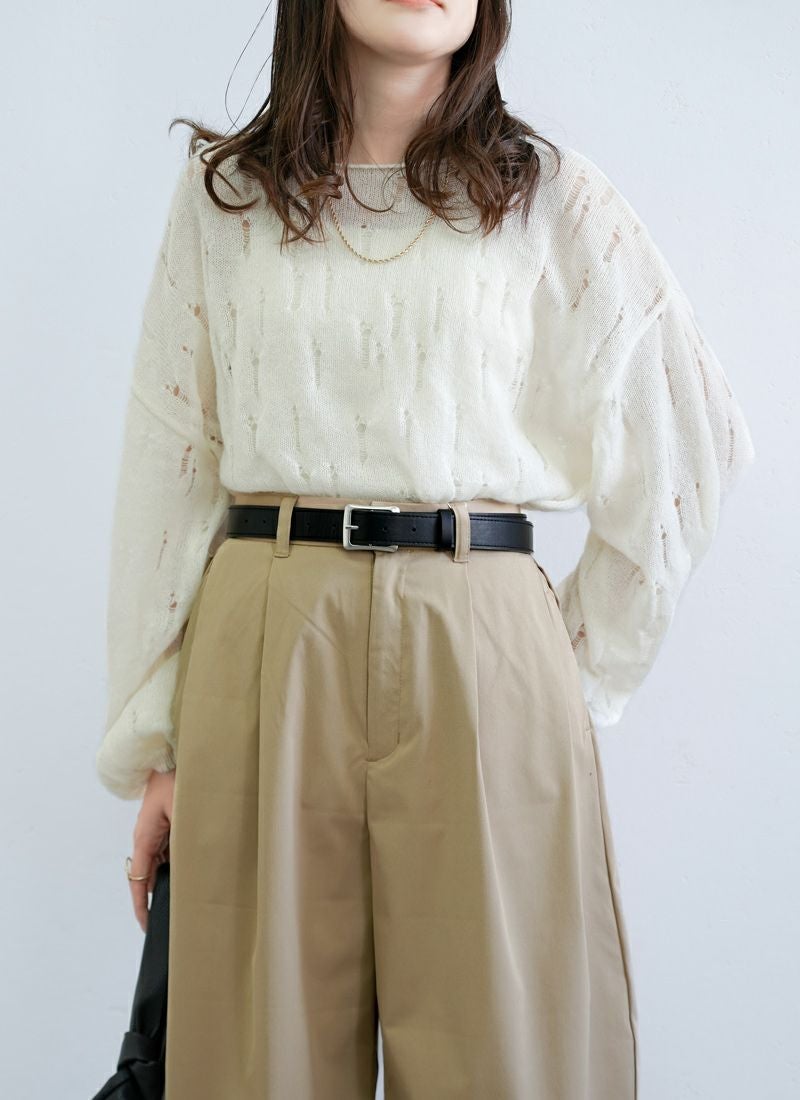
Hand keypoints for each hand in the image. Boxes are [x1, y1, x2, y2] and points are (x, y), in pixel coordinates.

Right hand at [129, 768, 174, 931]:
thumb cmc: (177, 781)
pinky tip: (195, 872)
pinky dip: (178, 865)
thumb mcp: (182, 813)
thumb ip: (184, 840)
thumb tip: (190, 867)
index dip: (142, 905)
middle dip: (158, 898)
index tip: (147, 925)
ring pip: (160, 865)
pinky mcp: (166, 827)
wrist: (172, 756)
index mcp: (145, 838)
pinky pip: (169, 852)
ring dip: (171, 880)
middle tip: (175, 919)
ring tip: (188, 900)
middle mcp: (147, 839)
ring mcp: (156, 833)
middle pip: (149, 876)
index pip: (139, 880)